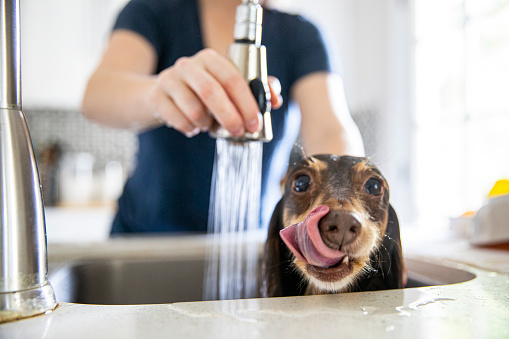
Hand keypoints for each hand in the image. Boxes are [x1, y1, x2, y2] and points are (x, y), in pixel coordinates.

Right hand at [149, 48, 281, 137]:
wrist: (159, 95)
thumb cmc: (200, 93)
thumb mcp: (225, 87)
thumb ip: (254, 89)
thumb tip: (276, 100)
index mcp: (211, 59)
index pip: (233, 78)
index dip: (247, 102)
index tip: (255, 123)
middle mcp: (189, 65)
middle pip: (212, 92)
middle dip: (230, 116)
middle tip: (239, 132)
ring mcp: (169, 79)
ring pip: (194, 109)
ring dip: (206, 124)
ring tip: (208, 126)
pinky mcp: (156, 97)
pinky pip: (178, 120)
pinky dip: (190, 129)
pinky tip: (192, 127)